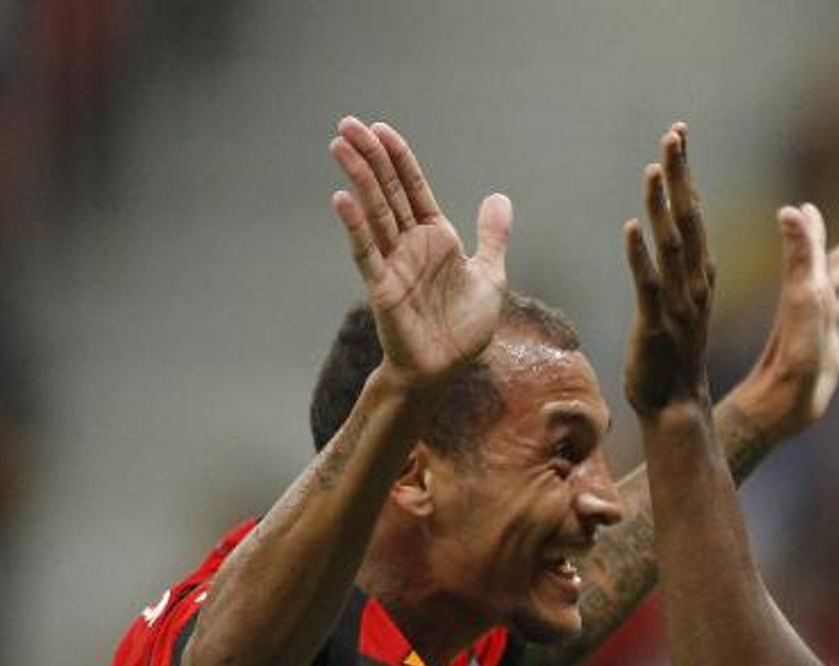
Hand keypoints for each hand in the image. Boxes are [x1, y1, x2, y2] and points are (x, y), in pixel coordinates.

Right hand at [329, 117, 510, 380]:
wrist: (446, 369)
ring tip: (339, 145)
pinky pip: (366, 252)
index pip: (413, 188)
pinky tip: (342, 199)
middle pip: (387, 191)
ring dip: (358, 179)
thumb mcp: (490, 276)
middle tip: (348, 124)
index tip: (381, 129)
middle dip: (370, 157)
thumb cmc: (464, 328)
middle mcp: (411, 244)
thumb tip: (498, 197)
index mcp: (436, 237)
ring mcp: (394, 263)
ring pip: (374, 212)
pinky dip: (355, 226)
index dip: (399, 159)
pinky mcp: (382, 286)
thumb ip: (492, 236)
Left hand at [623, 123, 714, 417]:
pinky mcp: (656, 326)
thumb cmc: (672, 358)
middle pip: (689, 219)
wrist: (676, 408)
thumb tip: (663, 238)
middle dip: (681, 175)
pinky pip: (648, 286)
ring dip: (662, 207)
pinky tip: (630, 228)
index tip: (678, 136)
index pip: (693, 213)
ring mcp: (678, 305)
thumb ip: (673, 271)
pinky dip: (640, 257)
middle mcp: (695, 283)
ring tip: (653, 169)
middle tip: (673, 134)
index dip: (685, 174)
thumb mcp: (678, 306)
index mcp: (700, 275)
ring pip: (672, 246)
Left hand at [732, 205, 838, 440]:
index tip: (810, 207)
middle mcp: (816, 306)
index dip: (815, 230)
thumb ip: (801, 253)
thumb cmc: (793, 350)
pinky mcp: (833, 355)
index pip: (816, 251)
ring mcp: (825, 330)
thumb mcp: (801, 295)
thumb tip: (792, 209)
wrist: (784, 401)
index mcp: (809, 288)